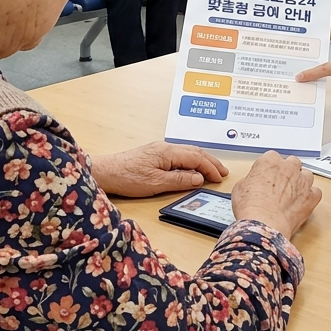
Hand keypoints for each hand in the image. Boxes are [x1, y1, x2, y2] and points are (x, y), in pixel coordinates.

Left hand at [92, 141, 227, 197]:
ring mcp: (159, 150)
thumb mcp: (155, 183)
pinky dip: (191, 161)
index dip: (210, 167)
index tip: (220, 178)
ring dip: (202, 160)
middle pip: (194, 152)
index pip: (196, 157)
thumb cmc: (127, 177)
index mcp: (168, 152)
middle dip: (211, 162)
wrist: (106, 172)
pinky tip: (192, 167)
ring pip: (187, 152)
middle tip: (223, 172)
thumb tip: (198, 178)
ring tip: (212, 169)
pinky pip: (179, 155)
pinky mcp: (154, 155)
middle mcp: (166, 148)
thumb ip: (179, 180)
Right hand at [232, 151, 321, 238]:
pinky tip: (302, 203)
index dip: (270, 168)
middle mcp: (289, 167)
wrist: (264, 223)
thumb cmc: (251, 206)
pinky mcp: (311, 197)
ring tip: (291, 194)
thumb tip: (253, 184)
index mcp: (270, 161)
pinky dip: (310, 196)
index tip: (267, 176)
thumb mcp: (240, 187)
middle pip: (292, 163)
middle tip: (279, 185)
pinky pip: (315, 192)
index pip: (272, 157)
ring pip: (306, 175)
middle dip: (287, 172)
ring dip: (301, 182)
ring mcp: (303, 181)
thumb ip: (251, 180)